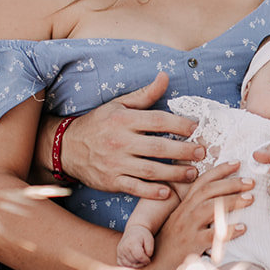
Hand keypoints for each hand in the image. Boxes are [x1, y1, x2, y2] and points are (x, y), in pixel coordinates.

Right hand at [56, 72, 204, 194]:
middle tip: (202, 153)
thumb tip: (165, 76)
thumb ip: (145, 95)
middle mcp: (120, 141)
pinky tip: (167, 193)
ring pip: (150, 170)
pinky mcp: (111, 181)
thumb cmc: (98, 124)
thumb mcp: (118, 104)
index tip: (197, 128)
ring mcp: (115, 163)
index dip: (180, 125)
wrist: (67, 147)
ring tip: (193, 173)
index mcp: (124, 119)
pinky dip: (151, 192)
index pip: (158, 121)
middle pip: (158, 147)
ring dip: (174, 173)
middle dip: (183, 151)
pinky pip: (134, 187)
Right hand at [152, 163, 253, 269]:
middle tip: (250, 182)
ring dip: (232, 201)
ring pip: (210, 209)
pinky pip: (211, 236)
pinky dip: (228, 230)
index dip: (219, 170)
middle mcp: (185, 213)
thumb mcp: (181, 221)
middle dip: (230, 183)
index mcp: (184, 205)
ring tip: (250, 198)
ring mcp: (187, 228)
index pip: (202, 181)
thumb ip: (196, 208)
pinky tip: (243, 227)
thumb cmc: (172, 243)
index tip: (237, 163)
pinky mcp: (191, 245)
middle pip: (208, 191)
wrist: (155, 265)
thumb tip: (222, 198)